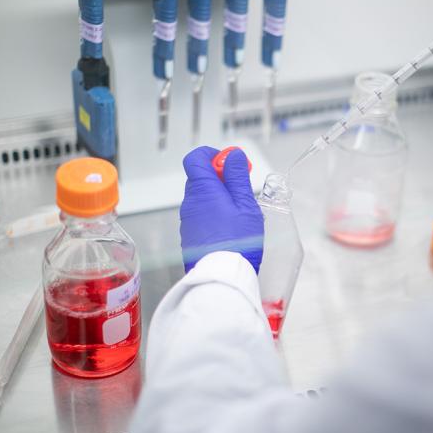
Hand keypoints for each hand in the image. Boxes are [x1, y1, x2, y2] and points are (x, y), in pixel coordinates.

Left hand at [180, 146, 263, 272]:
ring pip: (202, 198)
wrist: (222, 277)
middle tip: (241, 189)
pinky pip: (201, 216)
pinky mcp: (190, 236)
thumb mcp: (245, 204)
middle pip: (200, 178)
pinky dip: (214, 215)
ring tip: (239, 214)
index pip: (196, 158)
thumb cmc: (238, 241)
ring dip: (219, 198)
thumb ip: (237, 176)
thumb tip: (233, 155)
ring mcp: (187, 220)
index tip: (231, 163)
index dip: (213, 155)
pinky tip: (230, 229)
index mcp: (202, 189)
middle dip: (221, 178)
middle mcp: (190, 202)